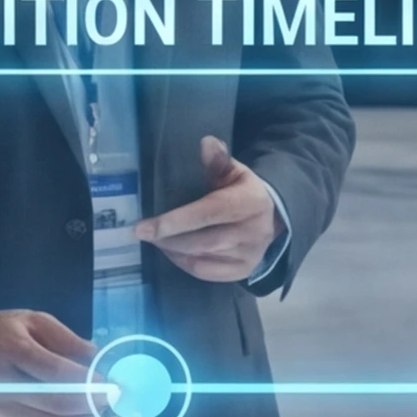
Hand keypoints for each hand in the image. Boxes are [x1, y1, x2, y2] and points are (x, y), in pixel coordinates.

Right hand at [0, 305, 100, 416]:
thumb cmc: (3, 333)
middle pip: (55, 406)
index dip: (89, 383)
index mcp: (11, 351)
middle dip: (90, 406)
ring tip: (97, 412)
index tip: (111, 384)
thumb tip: (99, 362)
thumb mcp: (35, 321)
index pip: (57, 374)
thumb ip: (69, 341)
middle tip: (110, 401)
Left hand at [141, 135, 281, 282]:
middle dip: (167, 239)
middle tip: (143, 233)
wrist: (273, 217)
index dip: (174, 221)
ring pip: (200, 259)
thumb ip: (219, 160)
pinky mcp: (243, 271)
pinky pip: (206, 273)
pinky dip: (184, 264)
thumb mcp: (234, 171)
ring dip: (172, 251)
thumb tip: (206, 143)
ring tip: (156, 239)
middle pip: (200, 242)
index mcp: (248, 202)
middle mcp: (252, 232)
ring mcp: (249, 255)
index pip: (207, 214)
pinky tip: (173, 252)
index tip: (143, 227)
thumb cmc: (243, 191)